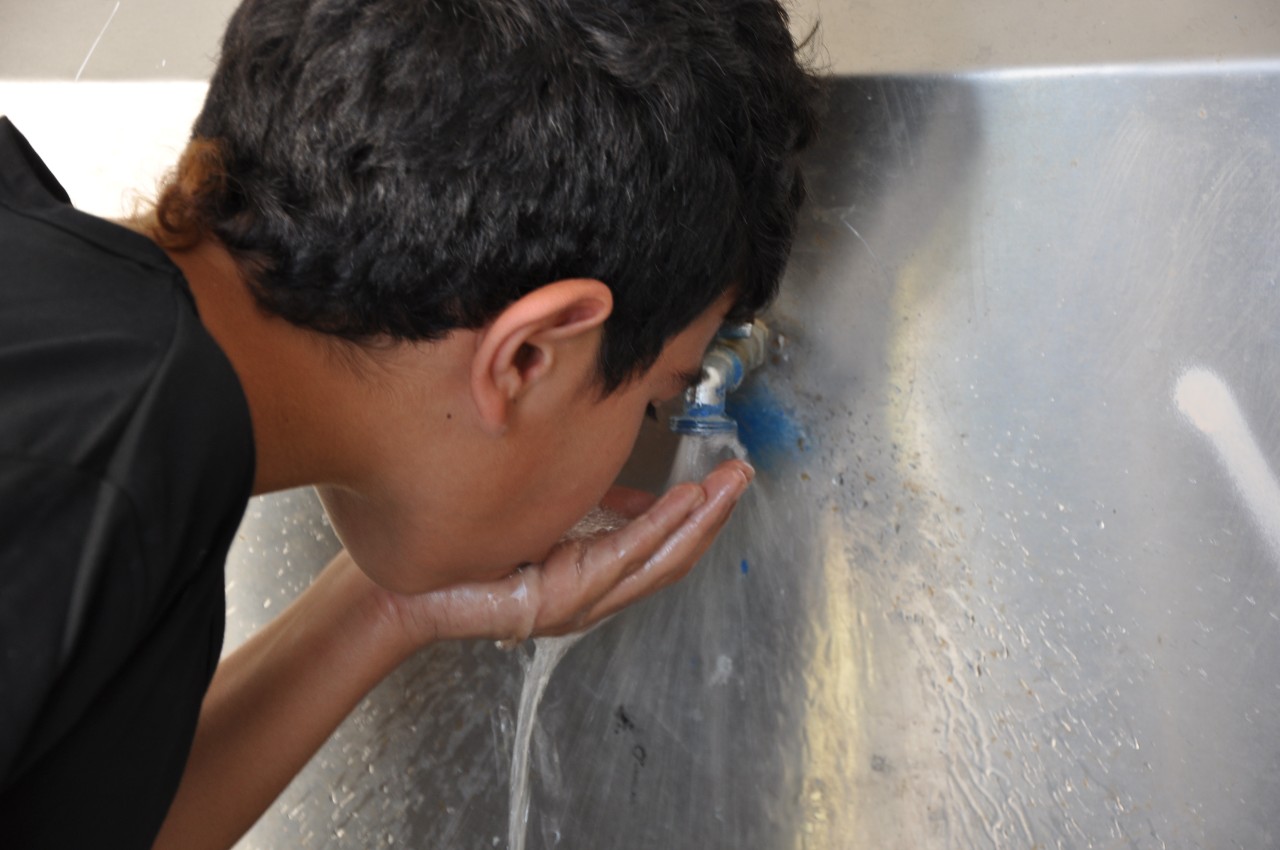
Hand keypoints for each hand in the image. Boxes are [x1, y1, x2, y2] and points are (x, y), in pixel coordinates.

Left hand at [372, 458, 753, 646]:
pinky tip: (680, 502)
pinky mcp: (559, 598)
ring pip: (656, 560)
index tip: (729, 478)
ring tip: (726, 485)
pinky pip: (619, 558)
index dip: (702, 516)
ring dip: (697, 521)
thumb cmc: (474, 555)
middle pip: (673, 557)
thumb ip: (597, 512)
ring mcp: (580, 601)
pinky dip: (655, 528)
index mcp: (596, 577)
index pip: (663, 547)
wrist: (415, 589)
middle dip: (713, 516)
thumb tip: (640, 494)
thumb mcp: (548, 523)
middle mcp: (596, 595)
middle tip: (743, 476)